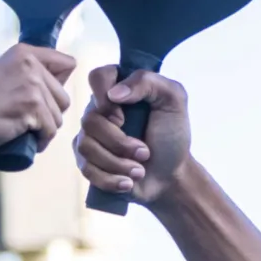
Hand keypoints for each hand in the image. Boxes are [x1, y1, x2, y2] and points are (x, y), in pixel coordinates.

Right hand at [0, 42, 73, 154]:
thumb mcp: (3, 75)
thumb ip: (27, 70)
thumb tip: (64, 73)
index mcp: (24, 51)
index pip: (67, 64)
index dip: (58, 85)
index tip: (40, 98)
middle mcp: (30, 63)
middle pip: (64, 95)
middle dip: (50, 113)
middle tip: (27, 119)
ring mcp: (31, 84)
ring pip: (59, 115)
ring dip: (45, 128)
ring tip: (24, 130)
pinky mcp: (32, 106)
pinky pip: (51, 130)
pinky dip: (42, 141)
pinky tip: (28, 140)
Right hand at [75, 67, 193, 206]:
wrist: (171, 176)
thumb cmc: (172, 136)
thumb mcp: (173, 101)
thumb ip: (148, 82)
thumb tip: (113, 94)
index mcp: (120, 89)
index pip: (97, 77)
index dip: (104, 94)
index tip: (123, 113)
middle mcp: (100, 111)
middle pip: (90, 120)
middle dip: (120, 143)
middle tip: (144, 152)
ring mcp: (91, 137)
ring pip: (86, 147)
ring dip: (118, 163)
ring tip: (139, 170)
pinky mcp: (87, 162)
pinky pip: (86, 169)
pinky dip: (111, 179)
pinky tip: (127, 182)